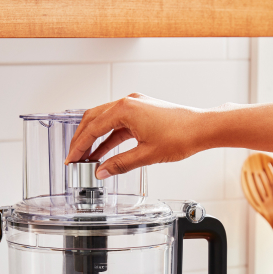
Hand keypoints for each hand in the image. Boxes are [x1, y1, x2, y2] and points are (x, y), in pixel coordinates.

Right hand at [64, 93, 207, 178]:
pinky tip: (103, 152)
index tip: (70, 159)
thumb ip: (120, 164)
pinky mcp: (142, 112)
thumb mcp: (146, 155)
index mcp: (125, 109)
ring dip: (94, 138)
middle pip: (93, 119)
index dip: (79, 146)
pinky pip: (118, 124)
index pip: (92, 128)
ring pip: (104, 121)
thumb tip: (101, 171)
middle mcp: (127, 103)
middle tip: (73, 157)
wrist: (202, 128)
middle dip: (81, 139)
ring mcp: (135, 105)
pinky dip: (108, 137)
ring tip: (86, 157)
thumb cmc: (180, 136)